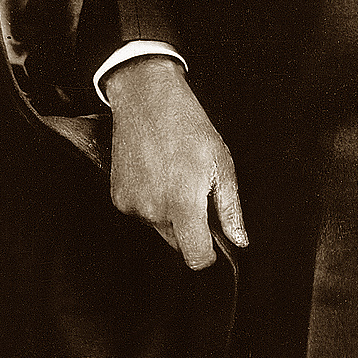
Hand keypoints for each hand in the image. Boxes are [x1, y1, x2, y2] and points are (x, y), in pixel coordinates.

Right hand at [104, 55, 247, 268]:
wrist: (147, 99)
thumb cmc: (188, 126)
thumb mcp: (221, 163)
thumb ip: (230, 208)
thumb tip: (239, 240)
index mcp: (182, 204)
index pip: (196, 257)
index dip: (209, 254)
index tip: (215, 241)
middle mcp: (153, 210)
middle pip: (179, 242)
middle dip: (191, 226)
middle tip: (196, 189)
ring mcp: (132, 205)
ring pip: (160, 227)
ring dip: (170, 212)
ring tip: (175, 174)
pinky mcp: (118, 198)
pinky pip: (141, 213)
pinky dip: (151, 201)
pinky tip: (157, 172)